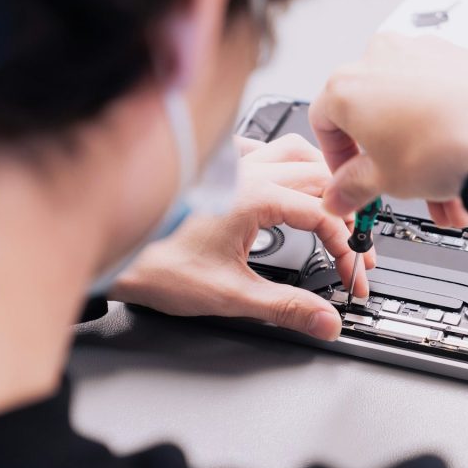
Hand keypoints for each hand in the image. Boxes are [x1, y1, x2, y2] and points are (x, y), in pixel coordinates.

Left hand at [110, 135, 375, 341]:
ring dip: (323, 179)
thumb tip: (325, 320)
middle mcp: (247, 172)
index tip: (350, 278)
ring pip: (296, 152)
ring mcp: (232, 165)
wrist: (112, 249)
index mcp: (256, 199)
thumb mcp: (230, 295)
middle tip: (354, 248)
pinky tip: (284, 178)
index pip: (325, 218)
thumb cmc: (156, 263)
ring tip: (335, 206)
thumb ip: (286, 308)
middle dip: (345, 215)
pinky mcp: (216, 167)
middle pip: (321, 180)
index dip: (347, 251)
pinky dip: (285, 160)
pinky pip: (262, 146)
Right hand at [310, 33, 467, 224]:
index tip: (350, 184)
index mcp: (348, 84)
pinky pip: (440, 105)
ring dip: (420, 163)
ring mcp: (425, 55)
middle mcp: (383, 59)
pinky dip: (444, 140)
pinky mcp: (461, 60)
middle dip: (386, 166)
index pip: (323, 124)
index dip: (335, 162)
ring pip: (410, 117)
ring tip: (441, 198)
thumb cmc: (448, 142)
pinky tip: (460, 174)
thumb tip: (340, 194)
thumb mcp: (384, 181)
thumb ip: (351, 188)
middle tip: (396, 192)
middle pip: (372, 121)